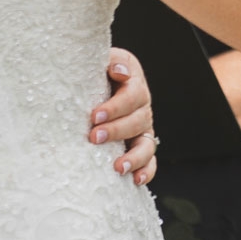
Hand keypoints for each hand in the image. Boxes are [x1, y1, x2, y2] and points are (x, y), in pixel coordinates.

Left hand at [90, 48, 157, 184]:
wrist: (90, 83)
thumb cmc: (91, 71)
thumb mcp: (101, 58)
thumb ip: (110, 61)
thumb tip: (119, 73)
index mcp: (134, 82)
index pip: (132, 95)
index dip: (115, 107)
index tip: (94, 116)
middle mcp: (142, 106)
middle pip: (138, 120)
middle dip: (117, 131)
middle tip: (94, 137)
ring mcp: (143, 128)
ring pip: (147, 144)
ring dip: (134, 156)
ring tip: (117, 167)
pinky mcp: (140, 145)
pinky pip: (150, 161)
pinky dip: (146, 171)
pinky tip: (134, 180)